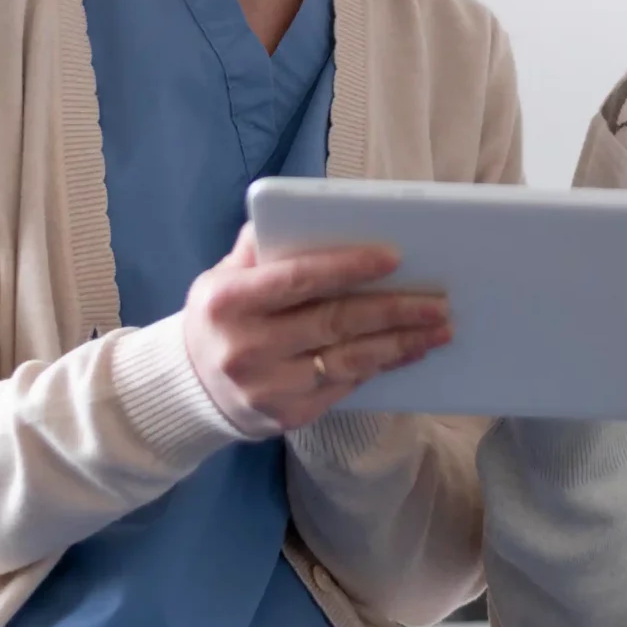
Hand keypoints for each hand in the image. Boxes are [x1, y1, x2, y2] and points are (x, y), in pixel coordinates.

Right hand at [178, 224, 450, 434]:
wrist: (188, 388)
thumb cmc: (220, 318)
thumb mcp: (223, 276)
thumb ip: (261, 246)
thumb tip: (307, 210)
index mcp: (229, 302)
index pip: (298, 279)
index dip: (348, 267)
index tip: (394, 257)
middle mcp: (246, 348)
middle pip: (334, 323)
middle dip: (393, 310)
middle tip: (438, 300)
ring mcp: (267, 387)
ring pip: (348, 360)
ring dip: (400, 343)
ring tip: (438, 329)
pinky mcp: (288, 416)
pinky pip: (345, 386)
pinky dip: (381, 366)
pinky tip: (408, 351)